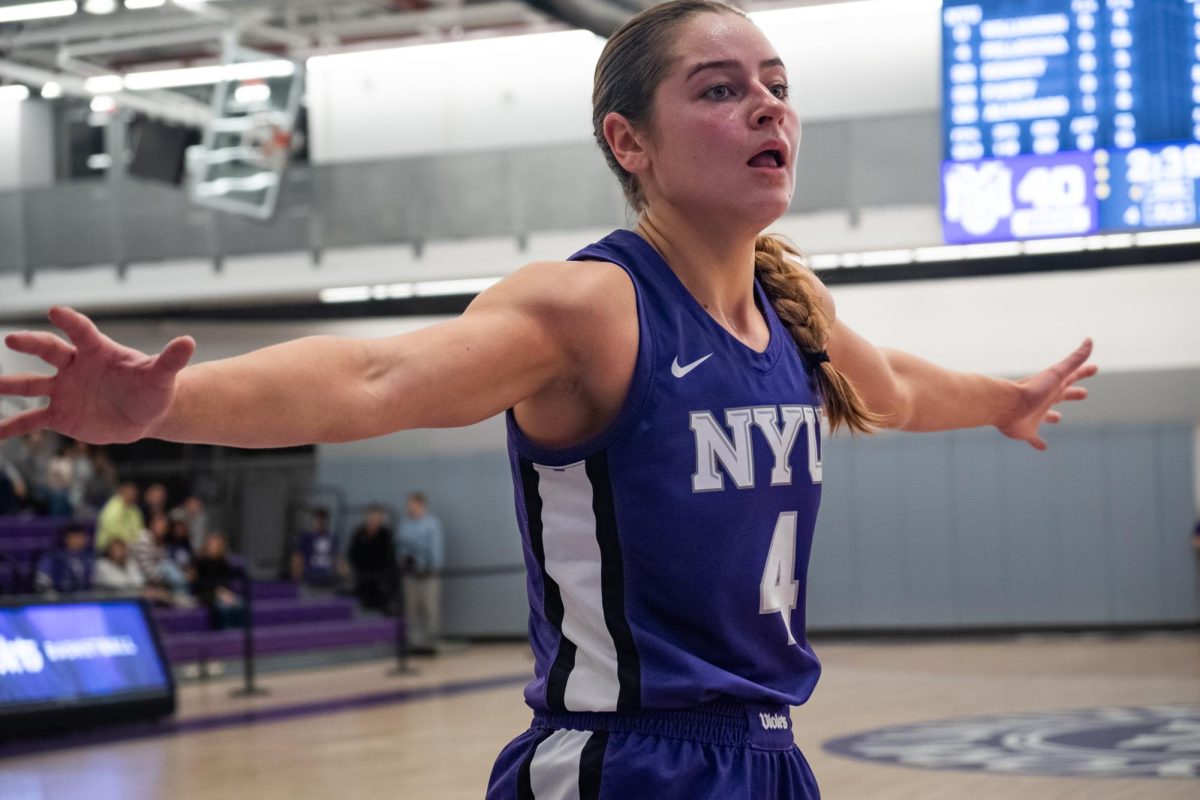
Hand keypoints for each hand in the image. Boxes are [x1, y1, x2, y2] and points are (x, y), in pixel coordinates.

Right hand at [0, 306, 194, 443]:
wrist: (146, 414)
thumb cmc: (154, 389)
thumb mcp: (162, 376)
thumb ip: (170, 359)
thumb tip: (188, 341)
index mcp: (98, 352)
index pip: (82, 332)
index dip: (70, 321)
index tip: (55, 311)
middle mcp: (75, 367)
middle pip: (50, 351)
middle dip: (32, 343)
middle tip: (13, 338)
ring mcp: (64, 390)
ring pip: (31, 384)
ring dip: (9, 384)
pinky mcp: (60, 415)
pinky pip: (31, 420)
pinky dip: (11, 426)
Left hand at [997, 339, 1096, 450]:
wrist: (1005, 406)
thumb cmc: (1031, 389)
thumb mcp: (1056, 374)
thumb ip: (1074, 359)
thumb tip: (1090, 339)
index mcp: (1052, 387)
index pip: (1072, 377)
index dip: (1083, 372)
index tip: (1094, 368)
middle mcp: (1044, 400)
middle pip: (1061, 396)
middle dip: (1072, 394)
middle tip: (1084, 394)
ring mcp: (1034, 415)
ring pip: (1046, 415)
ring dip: (1052, 416)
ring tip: (1058, 418)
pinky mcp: (1026, 431)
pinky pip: (1033, 438)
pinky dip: (1037, 442)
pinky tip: (1043, 447)